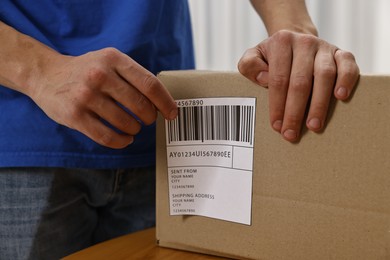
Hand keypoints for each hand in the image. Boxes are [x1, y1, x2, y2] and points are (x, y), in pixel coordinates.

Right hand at [30, 48, 176, 148]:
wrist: (46, 74)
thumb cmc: (87, 71)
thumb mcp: (109, 61)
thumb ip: (133, 76)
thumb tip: (163, 101)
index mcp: (113, 59)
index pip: (150, 84)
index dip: (165, 102)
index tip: (172, 113)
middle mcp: (99, 75)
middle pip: (141, 105)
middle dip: (150, 118)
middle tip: (149, 120)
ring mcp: (85, 95)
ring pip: (126, 123)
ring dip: (135, 130)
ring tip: (134, 128)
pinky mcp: (74, 115)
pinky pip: (108, 137)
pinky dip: (122, 142)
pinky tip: (125, 139)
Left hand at [238, 30, 358, 141]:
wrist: (295, 41)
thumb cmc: (272, 57)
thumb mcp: (253, 57)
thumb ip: (249, 65)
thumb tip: (264, 78)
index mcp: (281, 42)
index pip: (278, 79)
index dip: (277, 105)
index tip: (276, 126)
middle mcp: (304, 42)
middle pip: (300, 81)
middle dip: (295, 111)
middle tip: (292, 133)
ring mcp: (324, 47)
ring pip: (324, 75)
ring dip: (319, 103)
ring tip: (313, 125)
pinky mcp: (341, 53)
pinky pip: (348, 65)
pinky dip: (346, 80)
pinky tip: (341, 97)